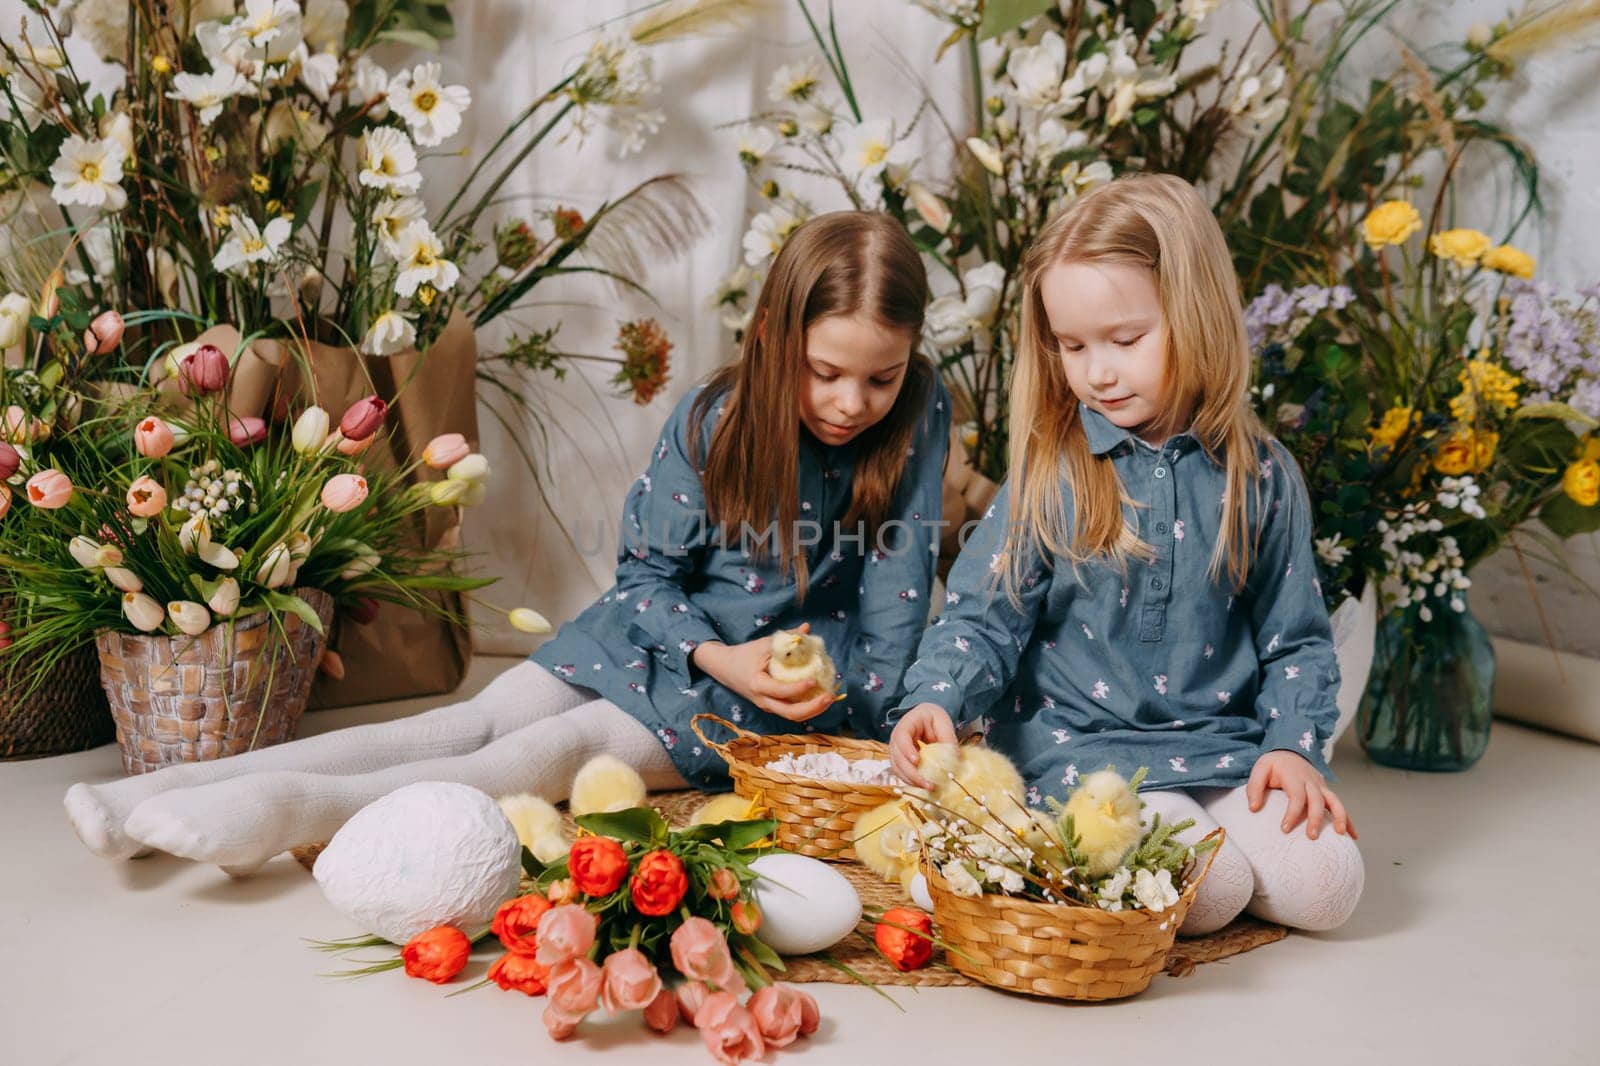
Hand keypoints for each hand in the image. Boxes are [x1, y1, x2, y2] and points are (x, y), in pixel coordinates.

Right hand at [690, 622, 836, 723]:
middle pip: (791, 713)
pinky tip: (821, 696)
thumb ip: (785, 638)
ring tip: (830, 697)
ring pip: (793, 716)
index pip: (780, 691)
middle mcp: (764, 701)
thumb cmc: (744, 655)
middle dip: (813, 708)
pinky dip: (808, 707)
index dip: (798, 688)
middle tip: (830, 696)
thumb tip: (807, 628)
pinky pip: (792, 711)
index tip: (814, 680)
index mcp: (758, 685)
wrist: (725, 669)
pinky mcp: (773, 706)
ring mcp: (769, 706)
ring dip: (814, 710)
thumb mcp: (763, 644)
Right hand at [889, 703, 956, 788]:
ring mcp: (896, 750)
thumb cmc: (934, 719)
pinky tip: (924, 785)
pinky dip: (911, 781)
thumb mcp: (943, 723)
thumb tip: (955, 759)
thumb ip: (947, 739)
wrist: (926, 718)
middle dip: (911, 772)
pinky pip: (901, 773)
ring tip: (928, 787)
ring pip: (897, 767)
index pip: (901, 736)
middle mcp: (897, 737)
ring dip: (911, 780)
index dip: (907, 750)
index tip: (917, 761)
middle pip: (897, 756)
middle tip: (927, 783)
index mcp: (907, 723)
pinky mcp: (900, 760)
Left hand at [1247, 750, 1356, 839]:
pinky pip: (1339, 806)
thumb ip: (1254, 787)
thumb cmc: (1273, 764)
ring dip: (1340, 817)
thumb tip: (1253, 809)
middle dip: (1316, 818)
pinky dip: (1348, 820)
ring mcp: (1321, 786)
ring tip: (1341, 835)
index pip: (1296, 796)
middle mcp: (1311, 781)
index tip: (1285, 829)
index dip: (1292, 813)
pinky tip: (1352, 836)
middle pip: (1317, 800)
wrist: (1289, 751)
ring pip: (1335, 801)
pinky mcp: (1326, 792)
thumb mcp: (1260, 769)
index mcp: (1294, 776)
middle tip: (1312, 836)